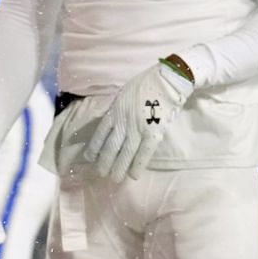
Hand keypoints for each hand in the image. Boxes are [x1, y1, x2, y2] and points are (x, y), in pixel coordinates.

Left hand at [81, 57, 194, 181]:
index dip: (94, 148)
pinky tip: (133, 175)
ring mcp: (138, 129)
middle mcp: (123, 122)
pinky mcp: (154, 133)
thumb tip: (112, 120)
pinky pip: (144, 153)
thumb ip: (117, 109)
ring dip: (118, 167)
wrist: (168, 80)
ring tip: (114, 178)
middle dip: (104, 162)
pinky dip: (138, 165)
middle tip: (100, 174)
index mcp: (114, 111)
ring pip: (125, 153)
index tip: (89, 158)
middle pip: (110, 146)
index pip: (100, 134)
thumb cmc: (147, 84)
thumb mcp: (123, 94)